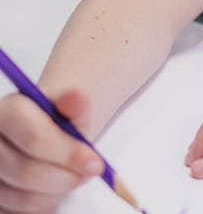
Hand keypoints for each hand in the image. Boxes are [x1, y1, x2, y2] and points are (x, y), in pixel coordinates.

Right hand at [0, 90, 102, 213]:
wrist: (46, 131)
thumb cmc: (59, 120)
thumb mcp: (71, 108)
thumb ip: (76, 105)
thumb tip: (78, 98)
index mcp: (8, 112)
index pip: (34, 138)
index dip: (68, 154)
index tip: (95, 163)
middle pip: (27, 171)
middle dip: (67, 177)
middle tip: (90, 172)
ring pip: (24, 198)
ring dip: (59, 192)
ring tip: (74, 176)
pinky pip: (22, 213)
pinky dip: (46, 204)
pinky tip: (56, 187)